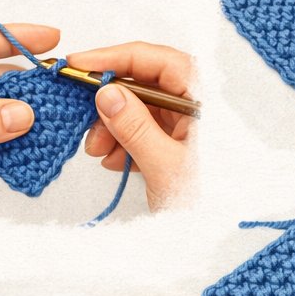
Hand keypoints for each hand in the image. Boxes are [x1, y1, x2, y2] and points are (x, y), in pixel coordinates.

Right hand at [71, 42, 194, 211]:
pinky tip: (115, 162)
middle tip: (84, 124)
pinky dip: (125, 143)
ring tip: (99, 153)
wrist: (217, 235)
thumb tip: (106, 94)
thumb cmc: (207, 205)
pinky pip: (145, 131)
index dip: (110, 60)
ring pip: (140, 109)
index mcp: (201, 97)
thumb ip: (135, 128)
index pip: (151, 60)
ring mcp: (186, 124)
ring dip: (113, 127)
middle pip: (142, 83)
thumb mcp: (166, 166)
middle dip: (109, 104)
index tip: (76, 66)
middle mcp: (195, 104)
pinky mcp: (178, 144)